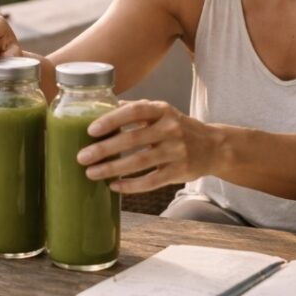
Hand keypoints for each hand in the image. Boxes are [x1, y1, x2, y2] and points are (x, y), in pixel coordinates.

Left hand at [77, 100, 220, 193]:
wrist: (213, 146)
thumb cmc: (177, 127)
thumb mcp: (161, 112)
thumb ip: (135, 110)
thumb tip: (99, 109)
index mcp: (162, 110)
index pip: (135, 111)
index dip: (112, 119)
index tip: (91, 129)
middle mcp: (170, 129)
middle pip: (133, 140)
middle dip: (104, 149)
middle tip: (82, 157)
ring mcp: (176, 151)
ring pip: (139, 162)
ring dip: (112, 169)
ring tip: (91, 173)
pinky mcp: (179, 171)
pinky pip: (151, 181)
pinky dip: (131, 185)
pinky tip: (114, 186)